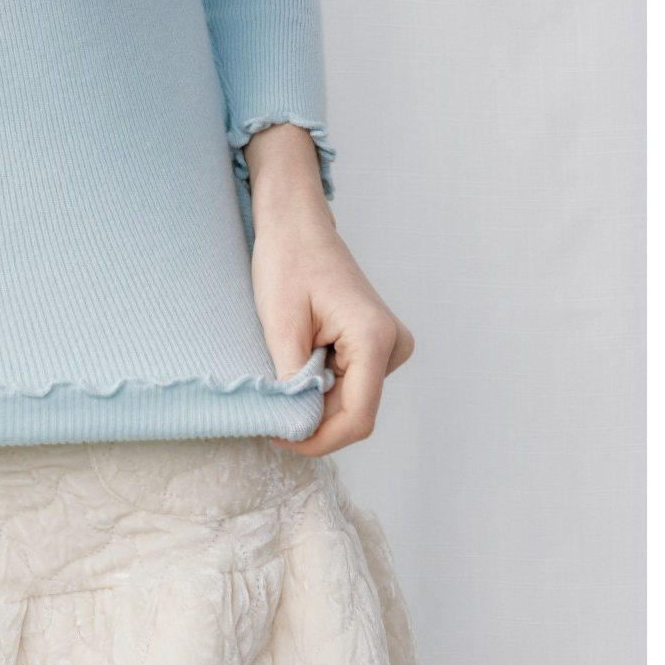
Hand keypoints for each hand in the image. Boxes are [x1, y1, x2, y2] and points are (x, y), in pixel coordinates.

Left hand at [242, 126, 415, 456]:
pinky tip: (299, 360)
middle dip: (314, 419)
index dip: (318, 439)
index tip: (279, 436)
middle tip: (271, 408)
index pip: (356, 418)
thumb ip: (293, 383)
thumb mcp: (281, 325)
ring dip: (316, 400)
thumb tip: (297, 428)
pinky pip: (351, 383)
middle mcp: (392, 344)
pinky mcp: (377, 344)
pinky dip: (321, 385)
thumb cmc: (287, 262)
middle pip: (355, 412)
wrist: (296, 225)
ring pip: (352, 401)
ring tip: (285, 367)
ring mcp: (389, 345)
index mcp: (375, 338)